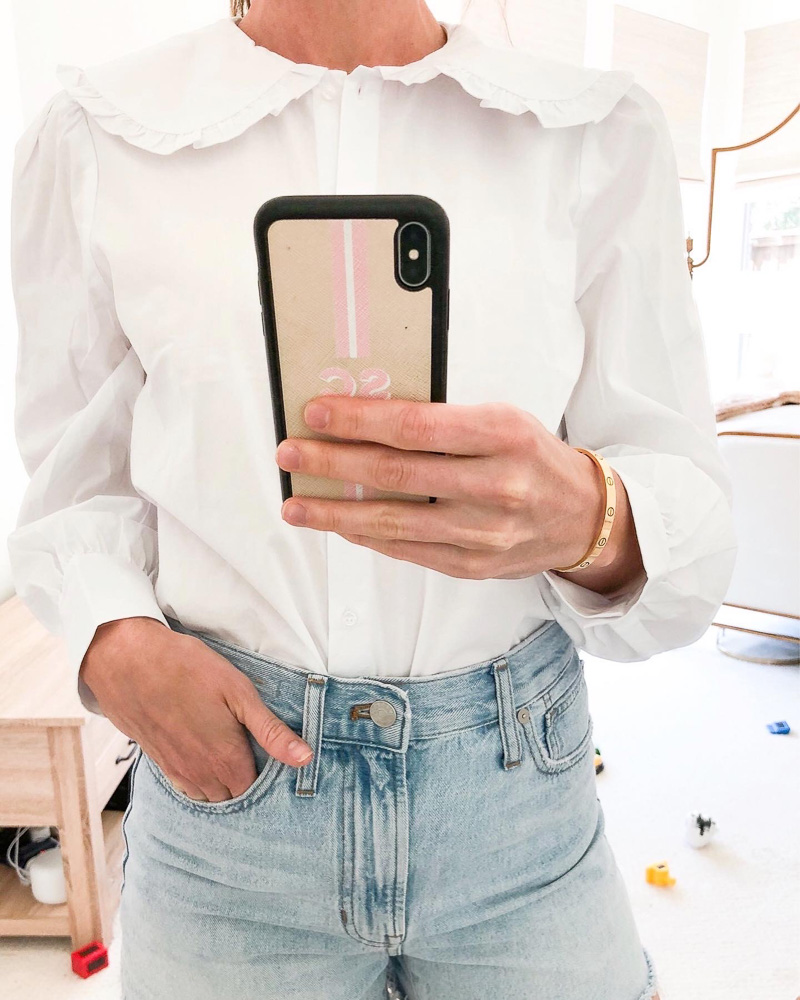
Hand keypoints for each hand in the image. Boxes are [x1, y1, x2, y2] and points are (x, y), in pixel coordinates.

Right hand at [78, 617, 313, 801]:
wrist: (127, 662)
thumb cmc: (187, 670)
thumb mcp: (239, 693)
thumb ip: (271, 731)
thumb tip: (305, 758)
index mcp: (226, 759)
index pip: (257, 790)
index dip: (268, 775)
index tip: (272, 755)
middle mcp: (201, 774)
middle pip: (233, 796)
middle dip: (245, 782)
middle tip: (253, 752)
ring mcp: (177, 771)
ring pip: (208, 796)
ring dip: (221, 784)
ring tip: (229, 754)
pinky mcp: (158, 762)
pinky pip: (186, 787)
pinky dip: (199, 780)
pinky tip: (203, 753)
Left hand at [275, 397, 613, 580]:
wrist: (582, 516)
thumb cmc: (532, 457)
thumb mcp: (500, 420)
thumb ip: (442, 420)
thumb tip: (365, 418)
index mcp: (503, 434)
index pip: (416, 425)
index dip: (359, 419)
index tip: (316, 412)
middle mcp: (496, 485)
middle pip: (395, 475)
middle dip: (332, 464)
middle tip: (290, 454)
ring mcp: (484, 533)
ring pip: (392, 522)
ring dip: (335, 513)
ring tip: (295, 504)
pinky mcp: (472, 565)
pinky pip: (406, 550)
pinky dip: (367, 536)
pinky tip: (339, 524)